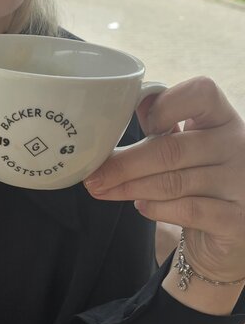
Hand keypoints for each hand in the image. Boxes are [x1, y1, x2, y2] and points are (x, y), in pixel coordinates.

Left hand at [85, 77, 244, 285]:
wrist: (230, 230)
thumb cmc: (200, 180)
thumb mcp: (187, 147)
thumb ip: (163, 129)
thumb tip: (120, 114)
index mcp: (223, 119)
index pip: (202, 92)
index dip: (167, 104)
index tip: (144, 124)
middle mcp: (238, 146)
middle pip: (172, 148)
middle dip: (124, 164)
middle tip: (93, 176)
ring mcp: (241, 183)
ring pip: (173, 182)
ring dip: (129, 187)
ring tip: (103, 190)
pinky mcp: (236, 218)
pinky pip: (187, 210)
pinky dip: (156, 208)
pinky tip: (141, 206)